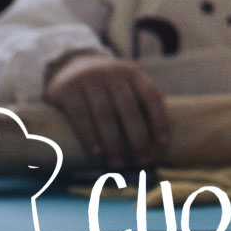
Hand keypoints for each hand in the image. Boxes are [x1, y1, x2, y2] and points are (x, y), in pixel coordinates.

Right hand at [45, 52, 170, 167]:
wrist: (68, 67)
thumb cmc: (105, 86)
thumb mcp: (124, 85)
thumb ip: (139, 104)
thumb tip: (158, 142)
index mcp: (132, 73)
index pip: (151, 96)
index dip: (159, 119)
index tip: (163, 143)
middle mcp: (112, 74)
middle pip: (129, 108)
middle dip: (138, 137)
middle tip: (143, 160)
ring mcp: (88, 80)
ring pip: (105, 114)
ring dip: (113, 142)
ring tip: (118, 163)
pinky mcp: (66, 90)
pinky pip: (80, 115)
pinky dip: (89, 135)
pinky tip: (96, 151)